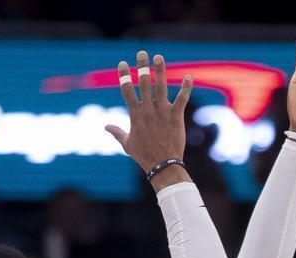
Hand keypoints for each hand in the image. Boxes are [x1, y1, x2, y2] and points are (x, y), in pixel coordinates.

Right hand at [105, 51, 193, 173]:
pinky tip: (189, 76)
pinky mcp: (176, 116)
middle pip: (143, 83)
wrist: (162, 165)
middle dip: (141, 67)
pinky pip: (182, 99)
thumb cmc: (144, 156)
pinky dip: (186, 87)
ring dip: (160, 71)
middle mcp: (148, 110)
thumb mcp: (127, 144)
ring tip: (159, 57)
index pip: (127, 91)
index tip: (122, 63)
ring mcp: (162, 112)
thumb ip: (117, 132)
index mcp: (135, 115)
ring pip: (160, 87)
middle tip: (141, 53)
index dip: (124, 76)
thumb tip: (106, 127)